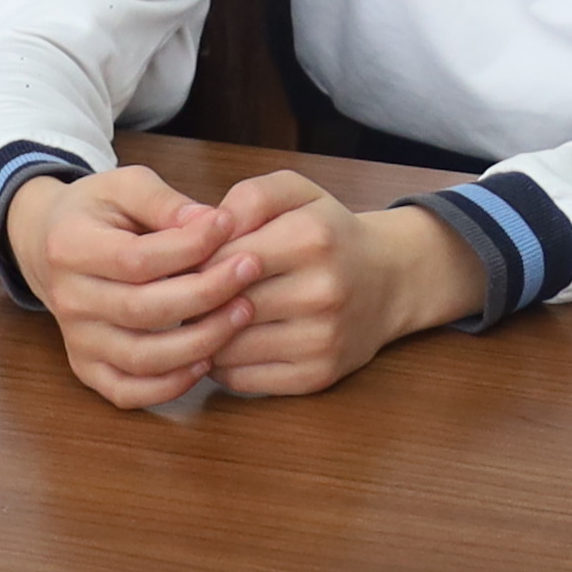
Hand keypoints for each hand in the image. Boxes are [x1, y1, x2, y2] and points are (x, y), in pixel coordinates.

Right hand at [3, 163, 263, 408]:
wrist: (48, 243)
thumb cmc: (95, 211)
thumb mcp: (123, 185)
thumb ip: (164, 201)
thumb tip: (211, 223)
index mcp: (71, 248)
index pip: (137, 259)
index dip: (189, 247)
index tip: (229, 226)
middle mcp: (68, 299)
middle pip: (143, 310)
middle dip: (207, 293)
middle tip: (250, 269)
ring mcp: (76, 339)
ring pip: (141, 357)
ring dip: (200, 341)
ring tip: (242, 312)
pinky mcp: (86, 367)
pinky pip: (127, 391)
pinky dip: (170, 386)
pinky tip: (206, 361)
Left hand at [196, 175, 481, 399]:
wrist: (390, 280)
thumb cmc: (329, 233)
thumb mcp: (297, 193)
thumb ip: (249, 197)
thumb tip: (204, 229)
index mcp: (310, 238)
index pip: (220, 257)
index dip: (191, 262)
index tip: (182, 263)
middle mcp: (320, 291)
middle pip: (221, 304)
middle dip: (192, 300)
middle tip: (180, 293)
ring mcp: (321, 339)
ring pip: (226, 347)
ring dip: (203, 335)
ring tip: (201, 317)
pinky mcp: (317, 376)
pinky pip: (242, 379)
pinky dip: (221, 365)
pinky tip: (225, 343)